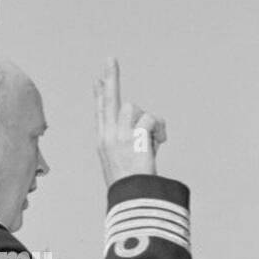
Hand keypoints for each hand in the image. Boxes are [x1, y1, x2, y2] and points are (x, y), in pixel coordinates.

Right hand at [94, 57, 165, 186]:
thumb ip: (137, 143)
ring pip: (133, 108)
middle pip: (108, 100)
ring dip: (148, 121)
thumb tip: (150, 130)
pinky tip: (161, 142)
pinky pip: (149, 119)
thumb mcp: (131, 163)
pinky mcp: (131, 138)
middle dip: (110, 78)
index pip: (101, 112)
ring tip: (155, 140)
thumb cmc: (134, 187)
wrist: (133, 200)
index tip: (98, 79)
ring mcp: (117, 136)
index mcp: (104, 142)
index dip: (100, 95)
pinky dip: (159, 130)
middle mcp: (107, 136)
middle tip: (110, 58)